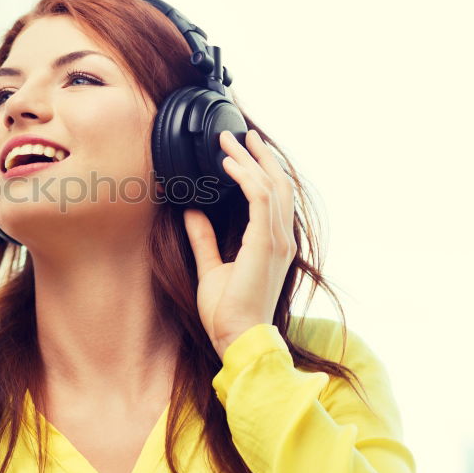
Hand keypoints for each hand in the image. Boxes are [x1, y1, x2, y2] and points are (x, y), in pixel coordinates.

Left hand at [183, 129, 297, 357]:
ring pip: (270, 185)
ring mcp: (277, 241)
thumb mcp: (211, 266)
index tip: (244, 150)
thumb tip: (192, 211)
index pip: (274, 197)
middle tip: (238, 135)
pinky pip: (259, 199)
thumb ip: (204, 238)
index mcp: (273, 244)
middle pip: (277, 184)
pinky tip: (227, 165)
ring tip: (229, 142)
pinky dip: (245, 178)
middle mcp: (281, 239)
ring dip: (248, 160)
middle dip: (258, 156)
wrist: (238, 337)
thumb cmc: (228, 312)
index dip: (261, 170)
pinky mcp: (265, 244)